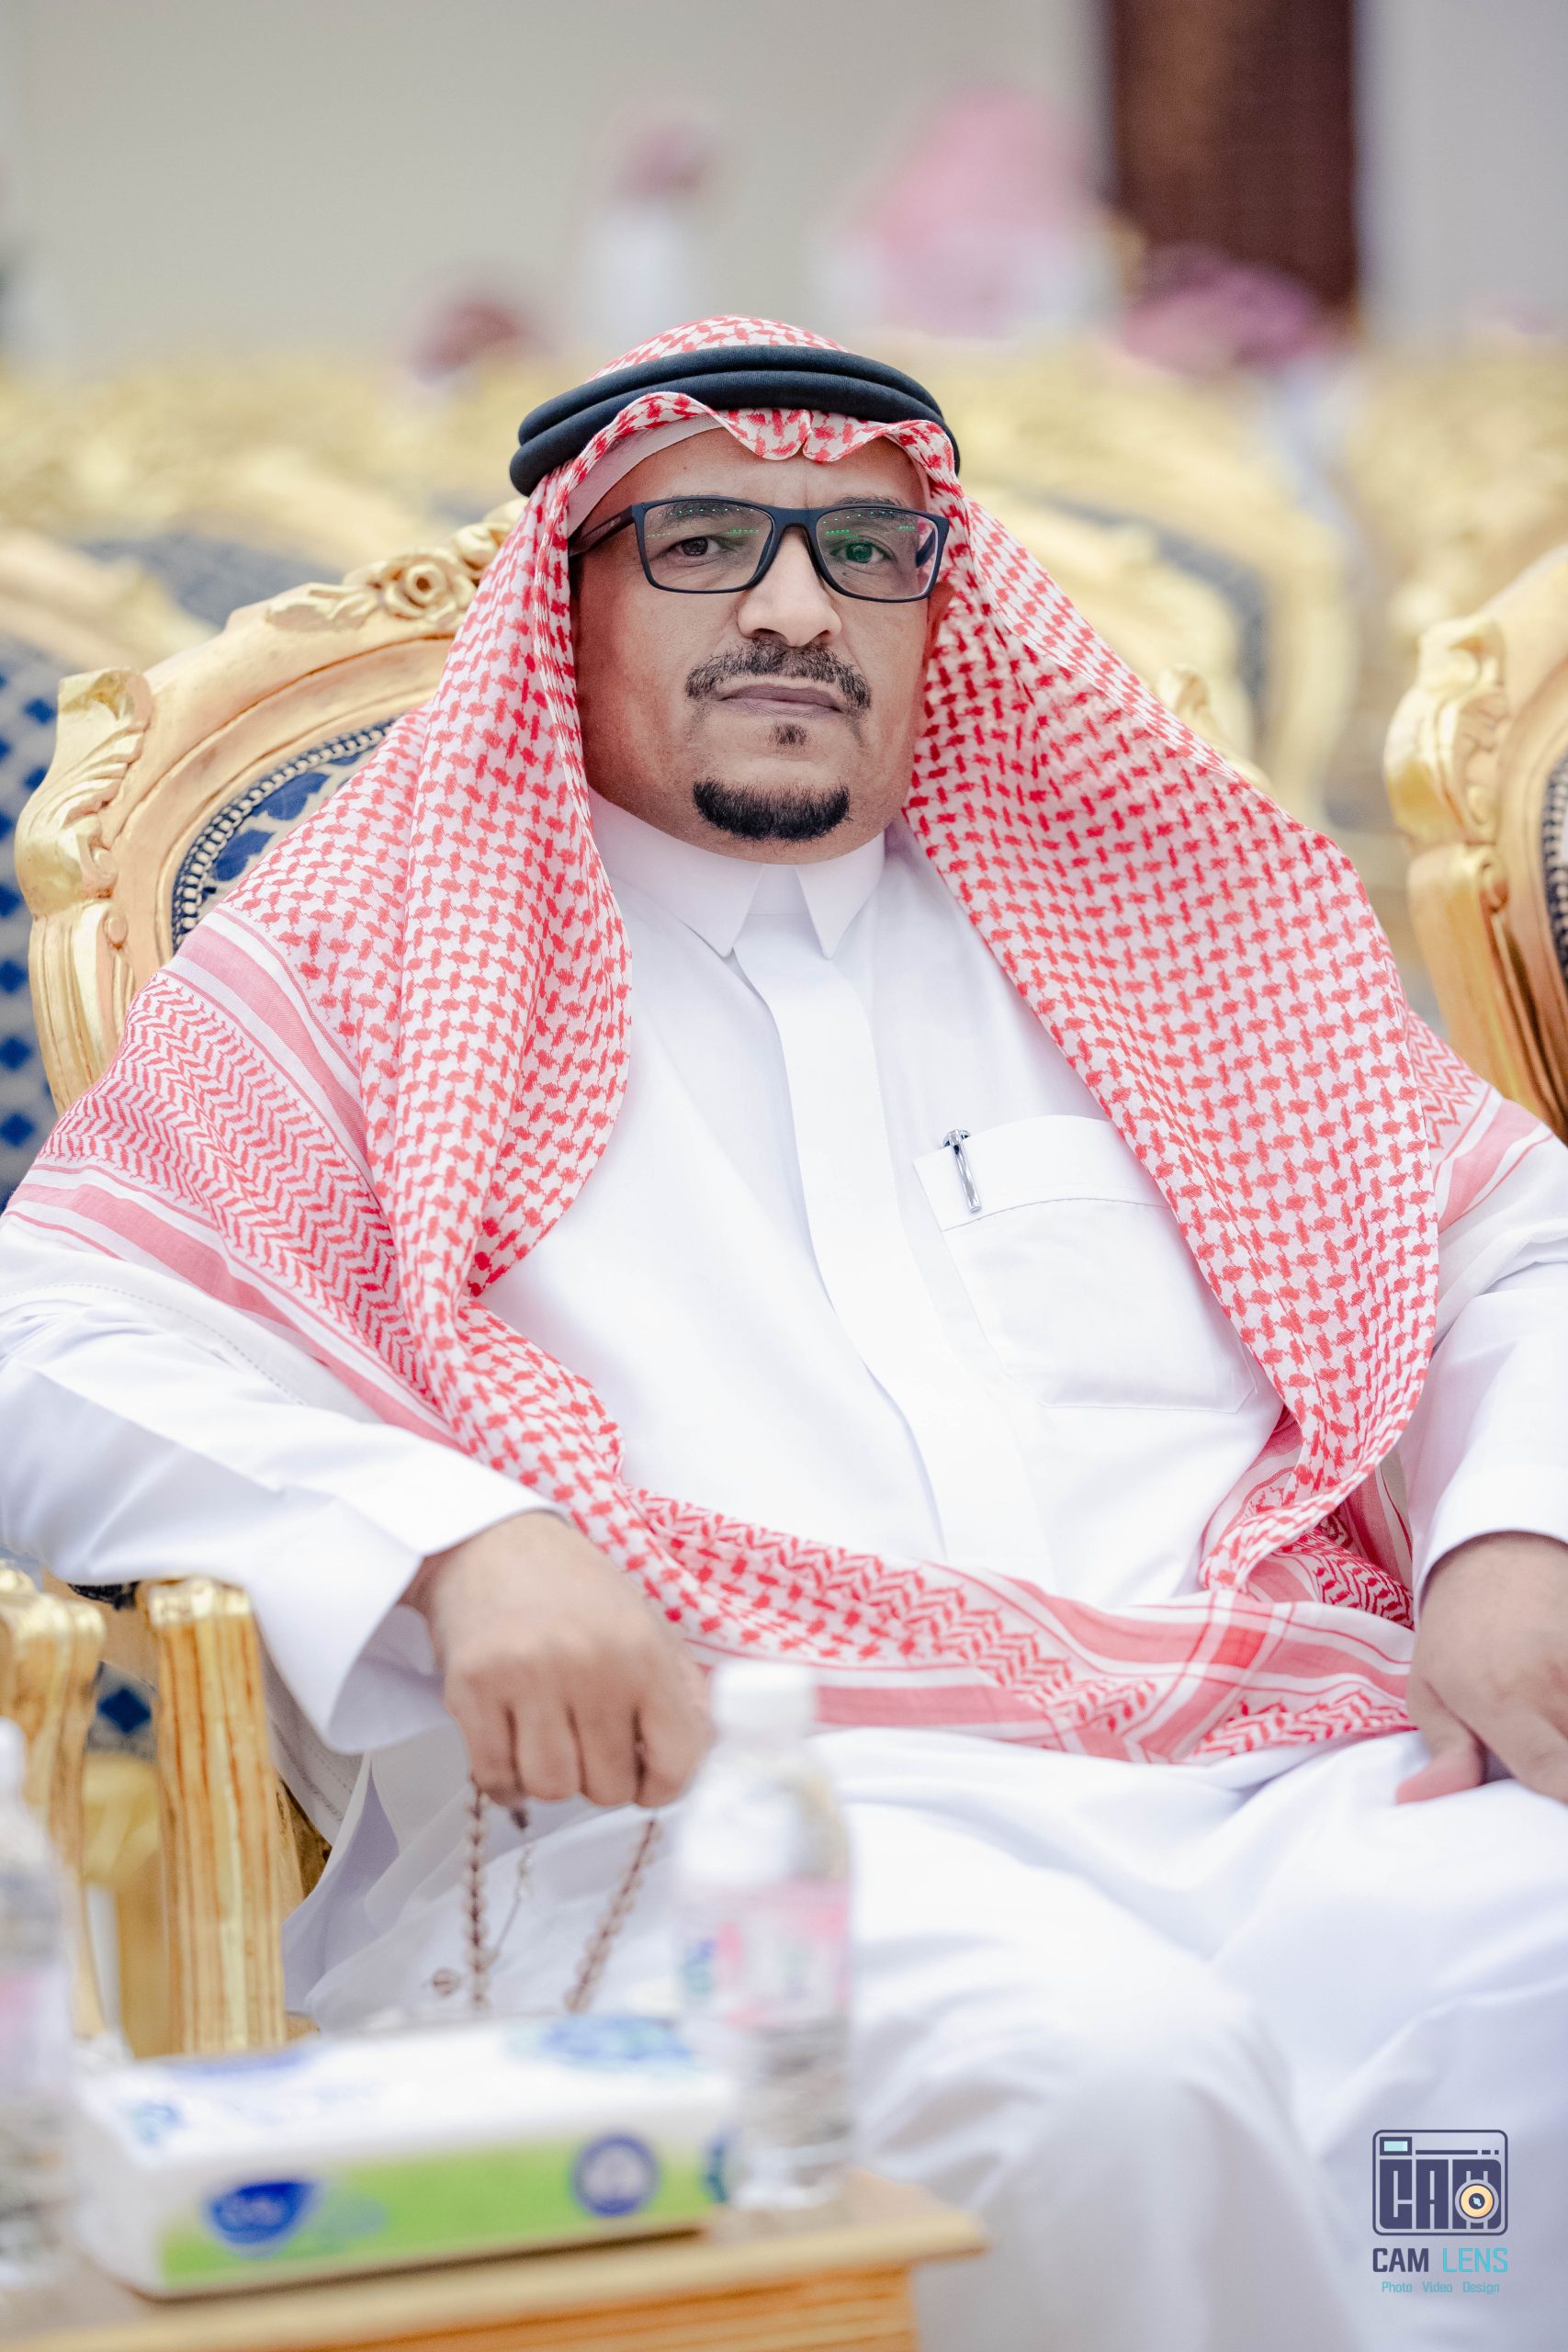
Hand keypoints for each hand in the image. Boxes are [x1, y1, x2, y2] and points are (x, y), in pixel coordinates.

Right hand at [405, 1511, 709, 1810]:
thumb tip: (704, 1753)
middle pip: (607, 1787)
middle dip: (602, 1779)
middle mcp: (590, 1665)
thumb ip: (681, 1690)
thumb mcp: (646, 1624)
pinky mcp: (472, 1687)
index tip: (645, 1779)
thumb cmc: (574, 1589)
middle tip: (590, 1746)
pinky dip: (507, 1780)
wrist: (492, 1543)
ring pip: (551, 1788)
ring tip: (552, 1743)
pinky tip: (514, 1751)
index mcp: (643, 1651)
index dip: (662, 1787)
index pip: (674, 1762)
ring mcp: (527, 1676)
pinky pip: (496, 1777)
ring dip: (553, 1779)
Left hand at [1396, 1531, 1567, 1804]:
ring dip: (1566, 1733)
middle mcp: (1550, 1682)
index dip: (1565, 1798)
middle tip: (1541, 1764)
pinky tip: (1559, 1716)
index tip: (1558, 1819)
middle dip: (1564, 1771)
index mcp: (1499, 1698)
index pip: (1552, 1770)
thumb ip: (1444, 1752)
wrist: (1498, 1557)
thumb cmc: (1455, 1631)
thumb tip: (1418, 1801)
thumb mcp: (1429, 1689)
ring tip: (1546, 1733)